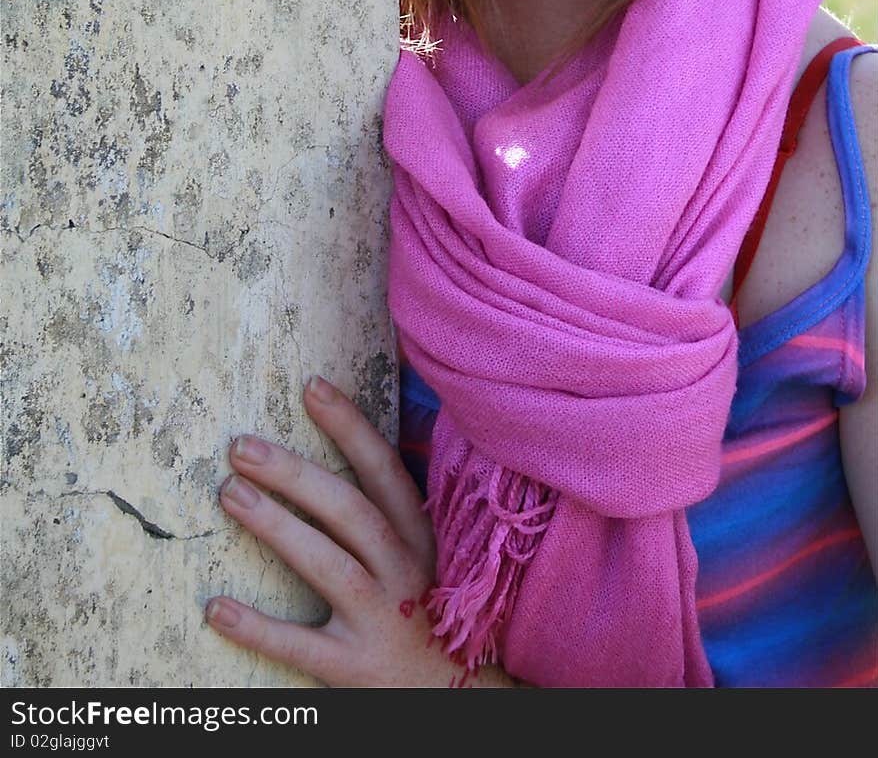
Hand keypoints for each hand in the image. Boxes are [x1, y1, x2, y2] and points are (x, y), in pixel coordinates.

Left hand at [204, 375, 475, 686]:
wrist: (455, 697)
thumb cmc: (424, 611)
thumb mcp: (420, 553)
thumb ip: (385, 511)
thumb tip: (327, 454)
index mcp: (421, 536)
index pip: (385, 469)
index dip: (350, 425)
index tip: (311, 385)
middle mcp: (405, 571)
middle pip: (349, 510)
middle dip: (295, 472)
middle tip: (242, 446)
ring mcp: (381, 619)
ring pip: (328, 564)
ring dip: (278, 525)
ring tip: (230, 493)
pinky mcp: (355, 667)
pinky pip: (301, 645)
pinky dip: (258, 626)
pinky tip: (217, 607)